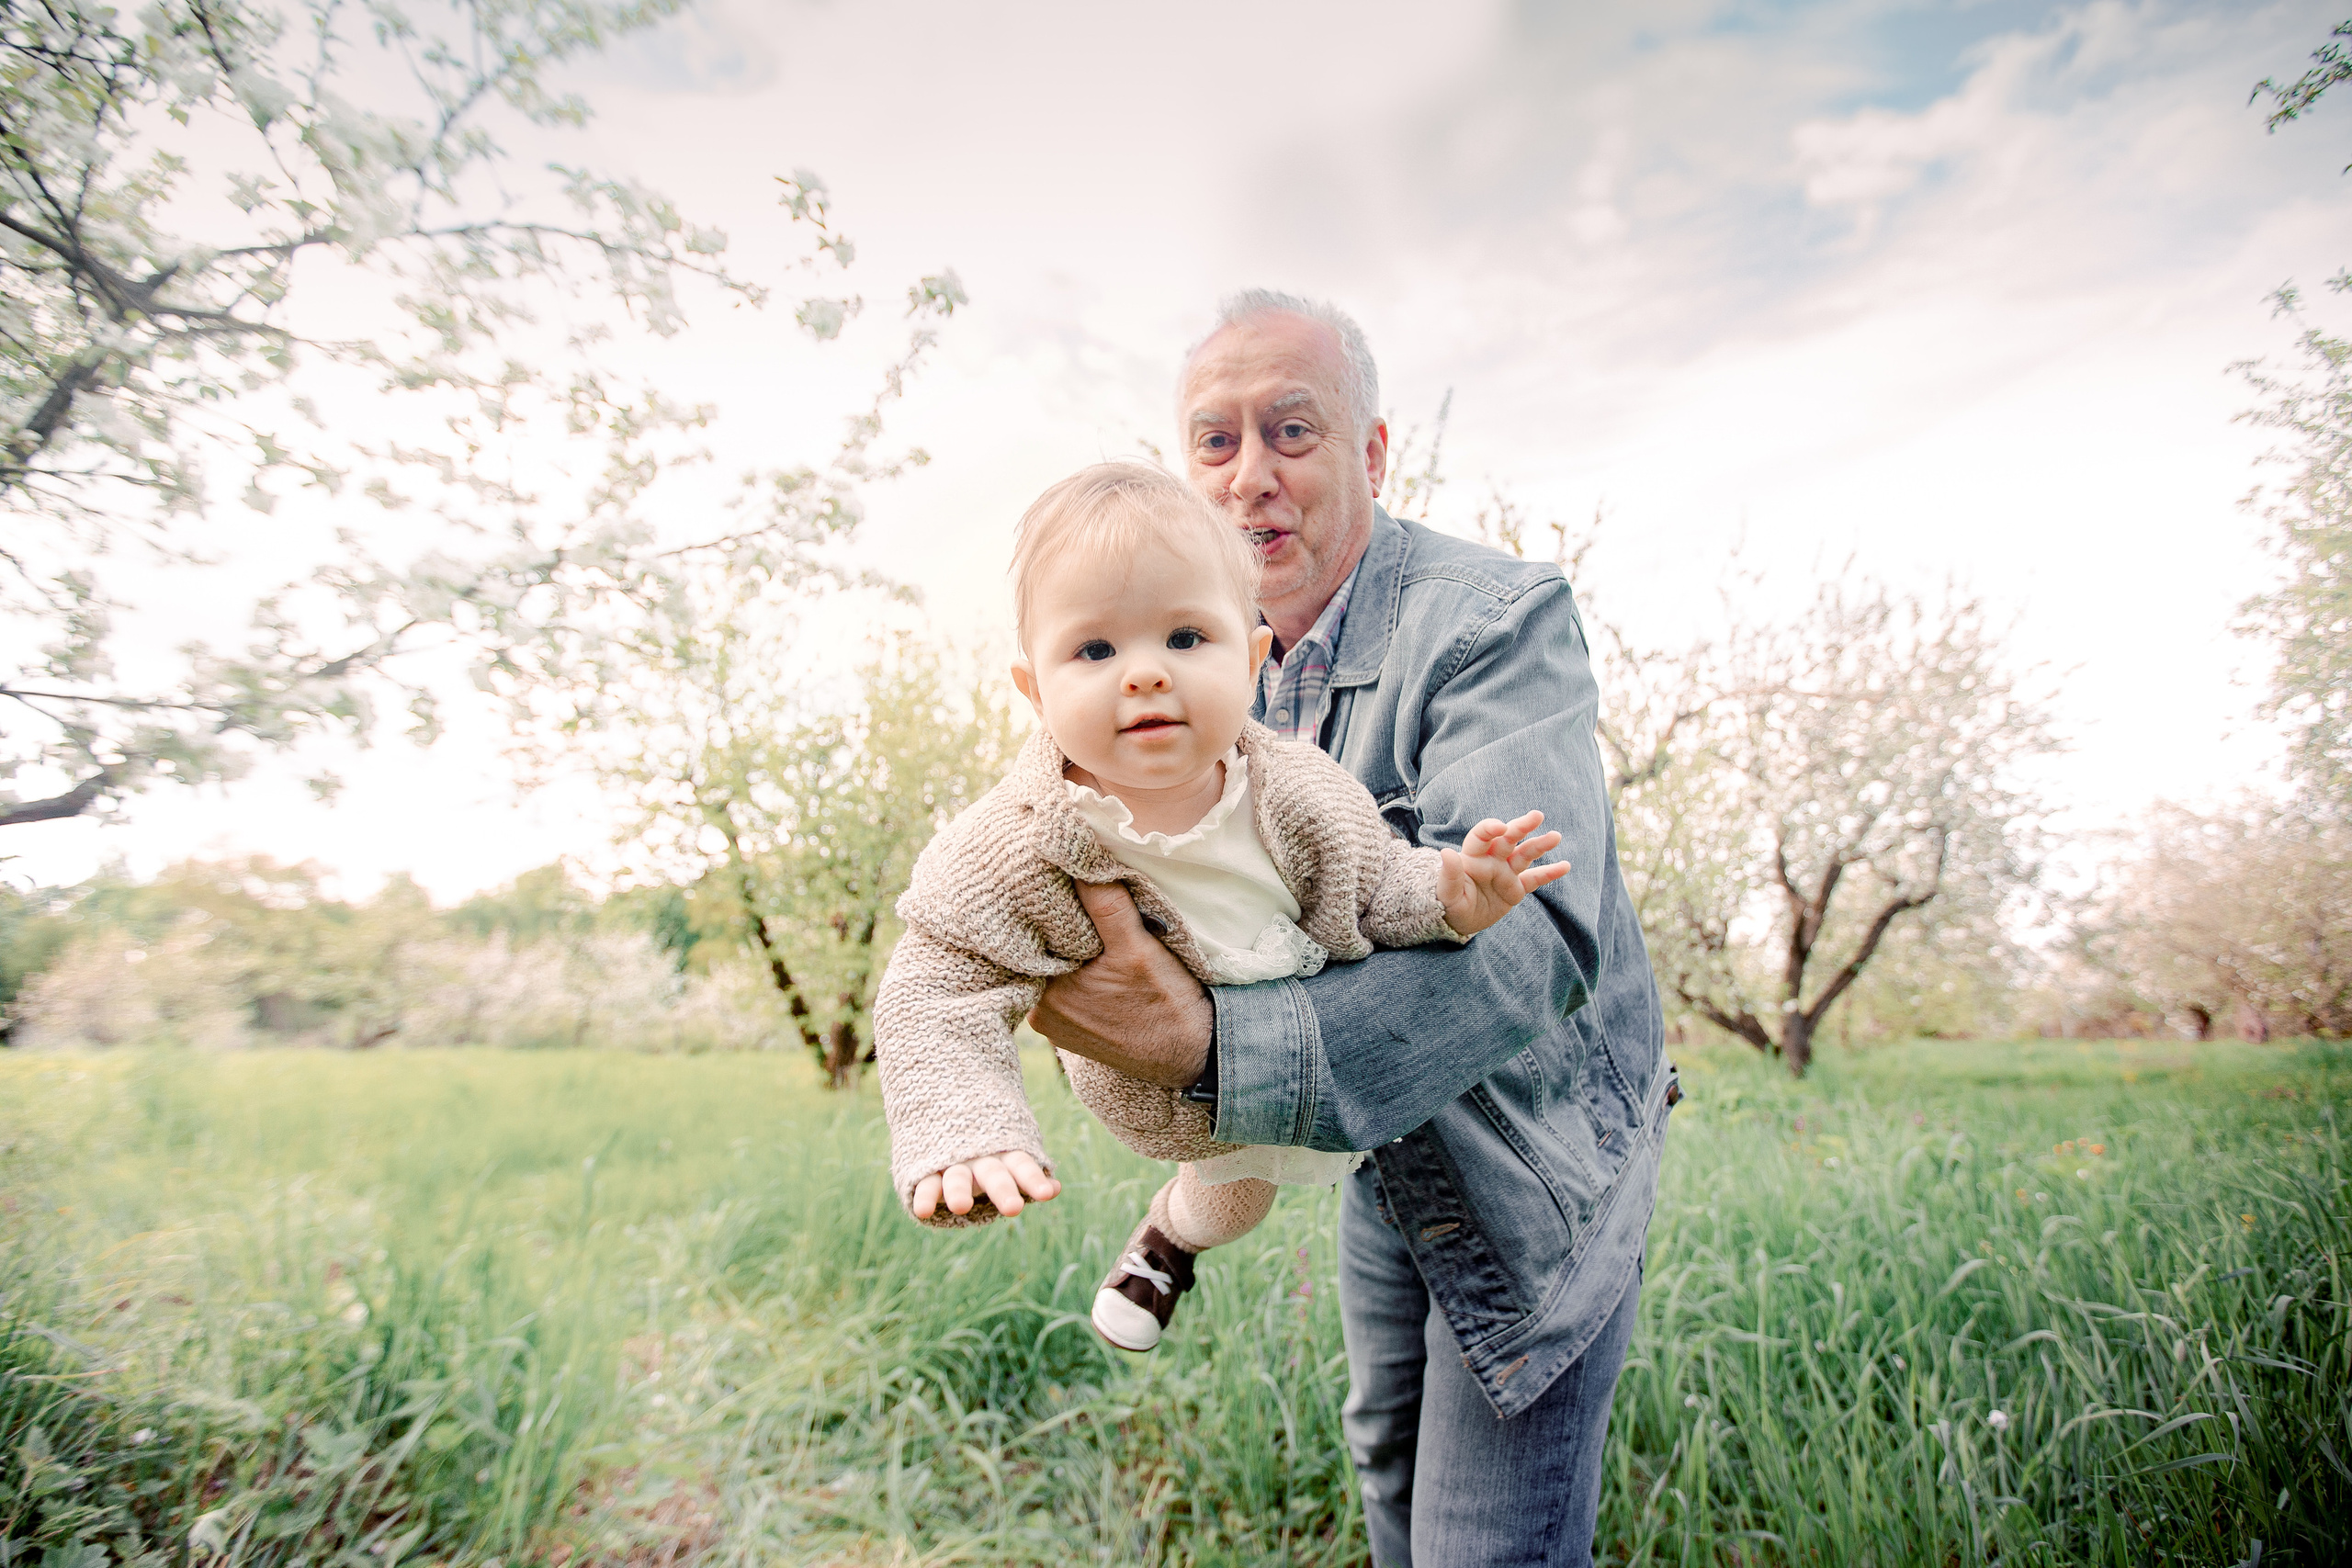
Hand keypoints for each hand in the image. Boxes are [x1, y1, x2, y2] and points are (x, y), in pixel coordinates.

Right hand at [911, 1150, 1060, 1220]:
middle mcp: (980, 1159)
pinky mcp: (928, 1170)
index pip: (1022, 1166)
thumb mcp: (1010, 1159)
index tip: (1047, 1193)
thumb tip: (1056, 1188)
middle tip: (1014, 1209)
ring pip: (957, 1177)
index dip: (1034, 1179)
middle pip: (993, 1174)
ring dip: (958, 1191)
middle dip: (1003, 1189)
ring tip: (961, 1207)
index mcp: (1003, 1156)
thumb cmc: (988, 1151)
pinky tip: (923, 1212)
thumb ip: (1029, 1176)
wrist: (945, 1111)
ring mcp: (953, 1163)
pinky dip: (925, 1197)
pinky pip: (925, 1183)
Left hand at [1028, 880, 1213, 1088]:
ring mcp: (1057, 1024)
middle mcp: (1042, 1014)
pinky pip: (1069, 987)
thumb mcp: (1138, 947)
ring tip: (1098, 929)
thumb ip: (1105, 906)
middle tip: (1086, 898)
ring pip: (1059, 968)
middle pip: (1046, 952)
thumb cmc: (1167, 1004)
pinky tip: (1102, 958)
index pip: (1036, 936)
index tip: (1067, 881)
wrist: (1195, 1052)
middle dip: (1064, 926)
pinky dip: (1082, 969)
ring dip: (1075, 947)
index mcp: (1046, 995)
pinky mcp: (1074, 1029)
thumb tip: (1077, 860)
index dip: (1051, 906)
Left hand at [1437, 811, 1569, 936]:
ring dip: (1540, 845)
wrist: (1458, 921)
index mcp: (1473, 856)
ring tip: (1556, 836)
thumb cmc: (1448, 903)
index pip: (1482, 835)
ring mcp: (1506, 873)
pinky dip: (1550, 873)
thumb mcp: (1446, 893)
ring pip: (1525, 854)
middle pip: (1508, 838)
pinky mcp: (1516, 888)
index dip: (1491, 828)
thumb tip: (1446, 852)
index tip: (1501, 828)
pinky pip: (1535, 878)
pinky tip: (1565, 866)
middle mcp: (1492, 860)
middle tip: (1537, 815)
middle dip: (1521, 826)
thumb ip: (1450, 874)